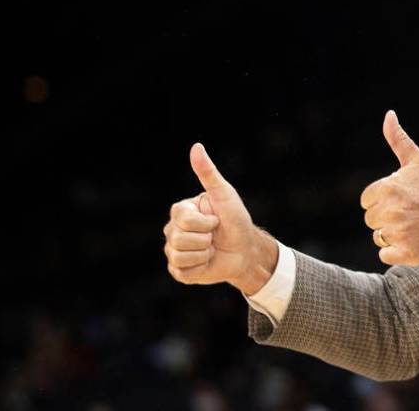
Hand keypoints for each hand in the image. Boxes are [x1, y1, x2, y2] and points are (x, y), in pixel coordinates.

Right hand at [163, 143, 277, 294]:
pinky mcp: (179, 271)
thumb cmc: (236, 219)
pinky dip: (200, 269)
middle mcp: (173, 230)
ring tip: (211, 249)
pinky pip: (182, 272)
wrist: (246, 250)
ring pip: (179, 256)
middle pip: (178, 238)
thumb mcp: (224, 194)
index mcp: (181, 211)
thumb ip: (208, 173)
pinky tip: (207, 262)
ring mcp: (174, 251)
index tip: (216, 219)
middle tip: (214, 236)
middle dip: (205, 239)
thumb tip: (196, 146)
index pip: (181, 218)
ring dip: (203, 254)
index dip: (204, 223)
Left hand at [359, 111, 418, 265]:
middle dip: (388, 218)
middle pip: (371, 219)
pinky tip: (415, 241)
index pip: (367, 201)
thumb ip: (398, 139)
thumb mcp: (418, 161)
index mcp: (387, 187)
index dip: (383, 201)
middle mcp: (390, 210)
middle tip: (413, 214)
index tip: (404, 200)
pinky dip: (398, 252)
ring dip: (394, 235)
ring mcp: (398, 233)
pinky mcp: (405, 253)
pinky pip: (385, 254)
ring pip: (379, 237)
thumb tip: (388, 114)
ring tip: (416, 227)